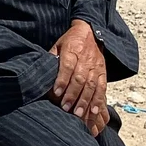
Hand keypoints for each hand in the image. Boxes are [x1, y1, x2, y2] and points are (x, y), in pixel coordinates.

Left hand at [50, 20, 107, 135]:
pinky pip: (102, 87)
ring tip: (78, 114)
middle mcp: (85, 58)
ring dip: (85, 100)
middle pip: (80, 78)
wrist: (90, 32)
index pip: (67, 66)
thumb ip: (52, 58)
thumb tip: (43, 74)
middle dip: (72, 95)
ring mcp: (96, 66)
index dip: (62, 80)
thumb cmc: (70, 41)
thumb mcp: (58, 45)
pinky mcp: (103, 71)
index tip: (56, 93)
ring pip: (91, 85)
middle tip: (65, 108)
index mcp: (72, 49)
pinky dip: (99, 99)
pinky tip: (94, 111)